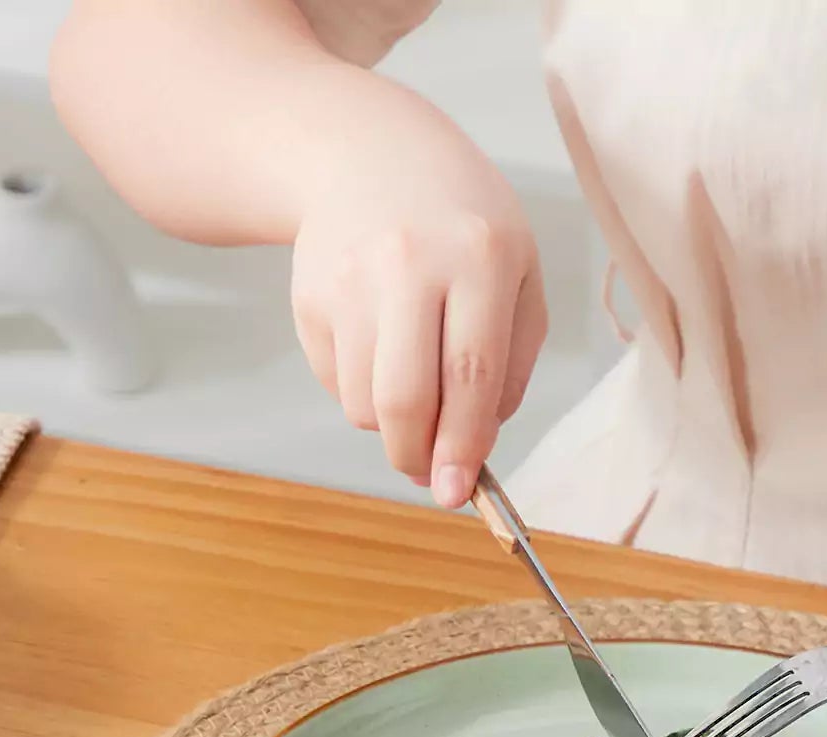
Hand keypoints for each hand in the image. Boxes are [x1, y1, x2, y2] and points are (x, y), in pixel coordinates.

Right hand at [291, 155, 545, 506]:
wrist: (367, 153)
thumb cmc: (460, 226)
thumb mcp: (516, 275)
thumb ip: (509, 366)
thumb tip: (472, 450)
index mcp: (479, 255)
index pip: (470, 375)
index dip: (463, 445)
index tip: (458, 493)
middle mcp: (408, 263)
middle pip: (404, 400)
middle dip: (416, 456)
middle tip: (429, 472)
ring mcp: (350, 278)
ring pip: (364, 404)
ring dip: (391, 425)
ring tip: (412, 385)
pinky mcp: (310, 297)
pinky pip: (336, 384)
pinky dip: (361, 390)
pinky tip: (378, 345)